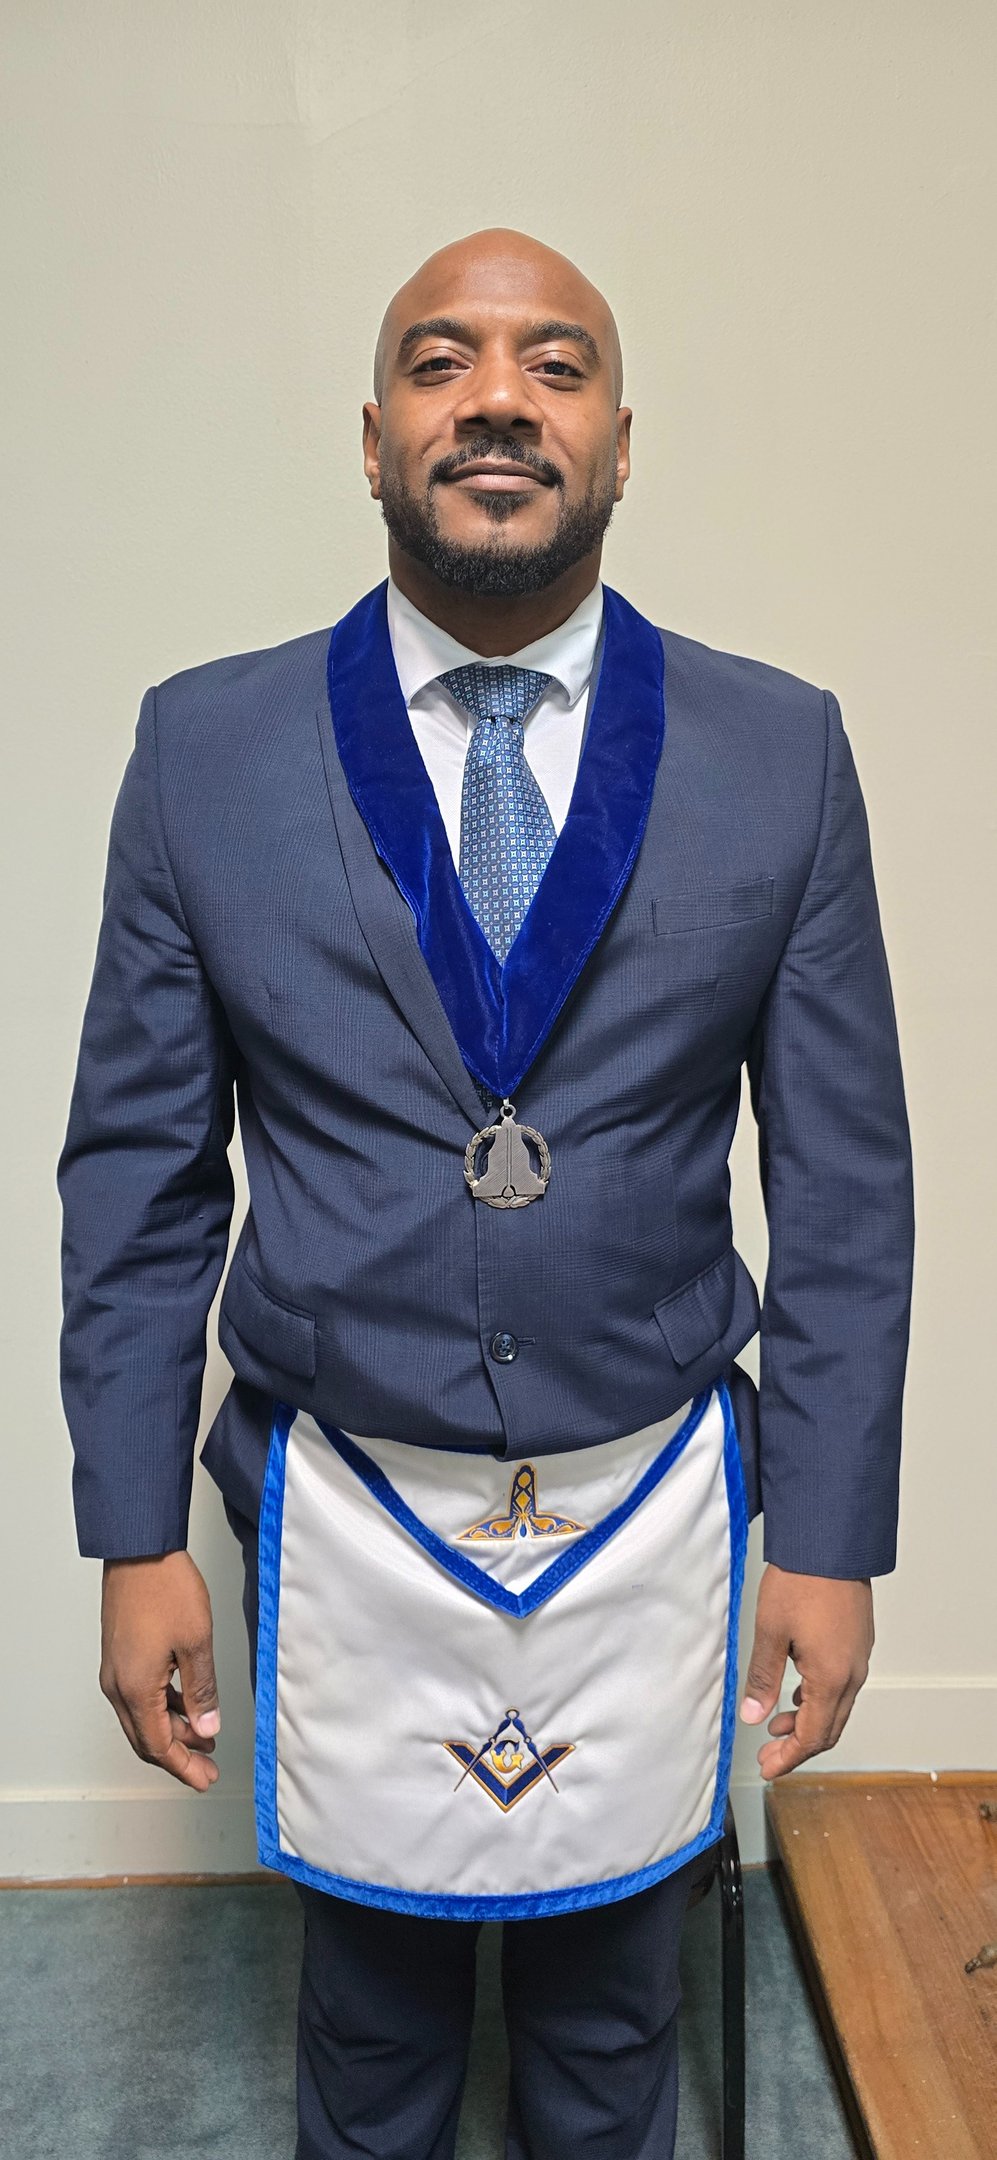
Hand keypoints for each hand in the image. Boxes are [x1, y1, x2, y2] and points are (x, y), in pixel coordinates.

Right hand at [100, 1551, 220, 1791]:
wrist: (139, 1549)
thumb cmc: (165, 1588)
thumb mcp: (196, 1643)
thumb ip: (202, 1691)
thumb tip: (207, 1728)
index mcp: (136, 1689)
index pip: (159, 1745)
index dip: (184, 1767)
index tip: (205, 1780)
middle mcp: (118, 1685)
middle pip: (146, 1739)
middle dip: (178, 1757)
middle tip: (207, 1768)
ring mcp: (116, 1670)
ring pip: (142, 1718)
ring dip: (172, 1730)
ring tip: (205, 1736)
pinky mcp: (121, 1655)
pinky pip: (139, 1696)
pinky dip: (164, 1708)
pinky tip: (188, 1704)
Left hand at [739, 1563, 872, 1779]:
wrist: (831, 1543)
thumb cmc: (801, 1582)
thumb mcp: (770, 1631)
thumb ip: (762, 1678)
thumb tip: (752, 1715)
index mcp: (832, 1677)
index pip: (813, 1736)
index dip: (790, 1757)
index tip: (769, 1768)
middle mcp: (852, 1673)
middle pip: (829, 1728)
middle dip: (798, 1747)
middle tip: (769, 1756)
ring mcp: (859, 1657)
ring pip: (836, 1707)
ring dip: (808, 1722)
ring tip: (776, 1725)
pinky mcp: (858, 1642)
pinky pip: (842, 1685)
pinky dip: (818, 1699)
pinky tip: (796, 1694)